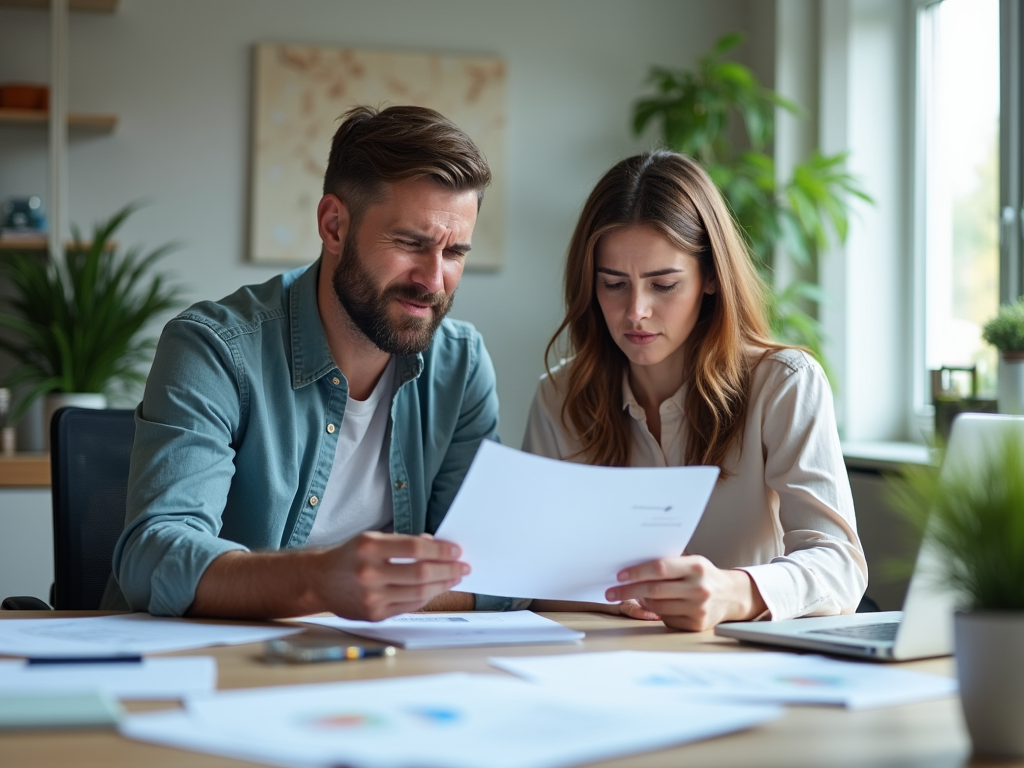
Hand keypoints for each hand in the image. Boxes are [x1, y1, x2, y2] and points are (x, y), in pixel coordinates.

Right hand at [316, 531, 468, 620]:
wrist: (319, 581)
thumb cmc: (350, 556)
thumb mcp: (371, 539)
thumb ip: (403, 542)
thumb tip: (435, 545)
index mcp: (369, 547)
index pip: (415, 549)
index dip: (440, 550)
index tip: (456, 550)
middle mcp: (369, 573)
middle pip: (421, 573)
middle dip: (448, 570)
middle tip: (463, 566)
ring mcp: (371, 597)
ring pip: (419, 592)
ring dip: (443, 585)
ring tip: (455, 578)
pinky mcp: (374, 614)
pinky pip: (410, 605)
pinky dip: (427, 596)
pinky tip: (437, 589)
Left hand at [604, 555, 765, 631]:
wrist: (732, 595)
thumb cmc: (704, 575)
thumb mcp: (691, 562)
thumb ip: (667, 564)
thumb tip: (631, 569)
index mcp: (696, 567)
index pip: (659, 568)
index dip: (636, 572)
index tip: (619, 576)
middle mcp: (699, 588)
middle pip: (654, 590)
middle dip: (628, 590)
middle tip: (610, 592)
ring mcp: (698, 609)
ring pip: (657, 606)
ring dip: (641, 601)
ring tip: (634, 595)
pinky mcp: (696, 625)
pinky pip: (666, 618)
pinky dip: (656, 612)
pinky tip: (657, 605)